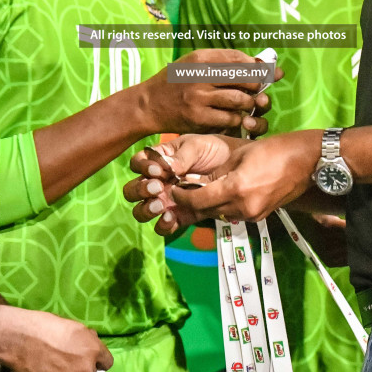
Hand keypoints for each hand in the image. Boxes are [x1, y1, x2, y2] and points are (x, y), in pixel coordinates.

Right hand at [2, 308, 111, 371]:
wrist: (19, 338)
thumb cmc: (43, 326)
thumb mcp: (73, 326)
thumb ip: (87, 338)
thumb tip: (93, 342)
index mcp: (93, 349)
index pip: (106, 363)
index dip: (97, 362)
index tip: (88, 360)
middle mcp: (86, 368)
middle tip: (68, 368)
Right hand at [125, 135, 246, 236]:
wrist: (238, 166)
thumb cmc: (215, 150)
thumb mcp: (197, 145)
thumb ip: (180, 156)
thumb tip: (165, 168)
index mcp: (158, 160)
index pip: (137, 164)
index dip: (142, 167)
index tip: (158, 170)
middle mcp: (158, 181)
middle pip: (132, 190)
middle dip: (139, 190)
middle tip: (156, 187)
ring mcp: (167, 200)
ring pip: (142, 210)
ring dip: (146, 209)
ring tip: (161, 205)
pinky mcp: (180, 215)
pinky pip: (163, 226)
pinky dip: (163, 224)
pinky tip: (171, 217)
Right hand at [132, 50, 275, 136]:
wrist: (148, 105)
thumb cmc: (176, 82)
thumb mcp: (194, 64)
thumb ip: (223, 62)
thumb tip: (260, 64)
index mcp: (201, 58)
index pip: (239, 59)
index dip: (257, 66)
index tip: (268, 72)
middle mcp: (200, 75)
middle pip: (244, 78)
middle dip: (257, 85)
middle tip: (258, 90)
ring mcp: (199, 97)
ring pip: (240, 100)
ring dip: (249, 104)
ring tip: (248, 104)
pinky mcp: (198, 118)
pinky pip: (229, 118)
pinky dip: (237, 119)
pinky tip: (235, 117)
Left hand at [166, 131, 319, 224]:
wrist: (306, 162)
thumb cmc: (273, 151)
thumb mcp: (239, 155)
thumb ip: (217, 172)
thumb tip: (196, 181)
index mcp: (236, 189)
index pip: (198, 201)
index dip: (182, 197)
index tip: (173, 190)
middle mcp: (243, 207)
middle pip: (207, 211)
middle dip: (192, 203)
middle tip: (180, 192)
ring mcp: (253, 214)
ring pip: (220, 213)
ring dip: (208, 205)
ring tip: (197, 192)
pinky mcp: (260, 216)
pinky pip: (234, 213)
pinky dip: (223, 205)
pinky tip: (219, 194)